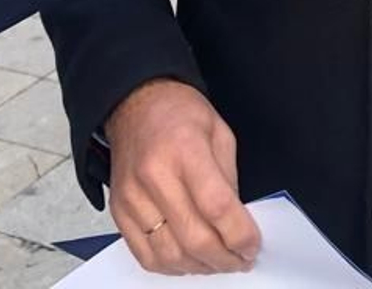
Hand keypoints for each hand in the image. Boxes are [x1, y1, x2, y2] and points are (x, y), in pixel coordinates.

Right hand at [105, 79, 260, 273]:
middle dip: (225, 259)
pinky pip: (146, 255)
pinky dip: (172, 267)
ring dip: (201, 267)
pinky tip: (190, 259)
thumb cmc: (178, 113)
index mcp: (185, 149)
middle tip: (241, 259)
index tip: (253, 246)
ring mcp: (132, 196)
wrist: (134, 103)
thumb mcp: (219, 132)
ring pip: (170, 255)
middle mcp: (155, 175)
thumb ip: (229, 180)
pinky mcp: (119, 211)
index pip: (217, 207)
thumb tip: (238, 224)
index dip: (240, 235)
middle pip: (194, 238)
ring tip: (219, 261)